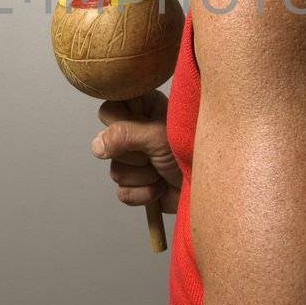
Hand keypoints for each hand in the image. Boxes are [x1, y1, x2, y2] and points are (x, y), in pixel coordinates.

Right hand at [91, 89, 182, 215]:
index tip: (136, 129)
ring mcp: (136, 161)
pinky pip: (123, 193)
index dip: (118, 123)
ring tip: (163, 171)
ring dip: (143, 176)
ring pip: (115, 171)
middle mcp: (137, 133)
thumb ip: (125, 134)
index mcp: (144, 109)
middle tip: (156, 153)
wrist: (208, 189)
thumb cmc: (193, 153)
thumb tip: (96, 146)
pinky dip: (143, 194)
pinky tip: (160, 188)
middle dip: (134, 155)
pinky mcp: (137, 186)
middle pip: (107, 144)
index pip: (109, 110)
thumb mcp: (158, 137)